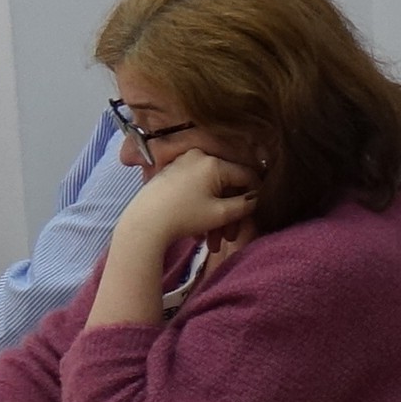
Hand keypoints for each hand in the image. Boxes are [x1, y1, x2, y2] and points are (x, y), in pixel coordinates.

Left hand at [114, 151, 256, 254]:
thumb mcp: (221, 214)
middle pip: (226, 186)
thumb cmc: (184, 217)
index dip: (255, 195)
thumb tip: (256, 198)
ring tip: (211, 244)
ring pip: (210, 191)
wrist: (143, 223)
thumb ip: (245, 205)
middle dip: (230, 215)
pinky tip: (198, 233)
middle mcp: (199, 157)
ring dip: (215, 218)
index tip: (256, 214)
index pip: (246, 175)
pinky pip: (195, 190)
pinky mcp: (171, 175)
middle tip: (229, 238)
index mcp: (214, 162)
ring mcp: (183, 165)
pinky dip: (201, 209)